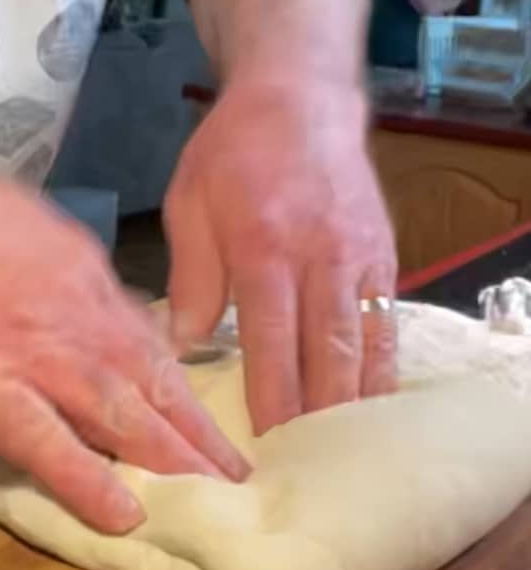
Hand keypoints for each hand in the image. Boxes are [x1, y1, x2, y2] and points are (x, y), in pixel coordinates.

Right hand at [0, 146, 249, 533]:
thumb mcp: (14, 219)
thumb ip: (54, 265)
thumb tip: (77, 295)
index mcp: (77, 269)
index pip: (143, 338)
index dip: (178, 384)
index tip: (203, 416)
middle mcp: (72, 311)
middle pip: (151, 379)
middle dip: (197, 431)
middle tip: (237, 473)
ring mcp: (31, 350)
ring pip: (119, 411)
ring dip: (170, 457)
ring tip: (212, 497)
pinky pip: (45, 442)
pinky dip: (88, 481)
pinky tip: (123, 515)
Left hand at [163, 78, 397, 435]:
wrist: (299, 98)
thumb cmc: (232, 152)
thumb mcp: (189, 204)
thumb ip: (191, 278)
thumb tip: (182, 346)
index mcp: (264, 249)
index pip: (271, 344)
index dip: (271, 402)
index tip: (264, 449)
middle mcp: (320, 259)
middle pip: (326, 356)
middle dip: (317, 418)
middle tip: (303, 471)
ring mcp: (360, 258)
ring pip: (364, 346)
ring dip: (353, 405)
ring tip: (339, 454)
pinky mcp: (383, 253)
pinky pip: (386, 322)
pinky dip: (380, 367)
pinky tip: (370, 401)